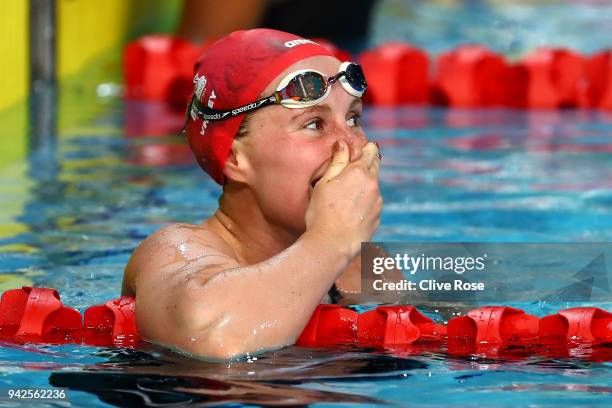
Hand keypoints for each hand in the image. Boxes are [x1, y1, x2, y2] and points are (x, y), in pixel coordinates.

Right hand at [305, 141, 382, 258]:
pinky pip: (373, 205)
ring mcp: (377, 203)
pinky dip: (365, 204)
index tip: (362, 148)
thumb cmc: (322, 213)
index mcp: (359, 173)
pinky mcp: (377, 219)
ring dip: (365, 186)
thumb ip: (337, 162)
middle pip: (375, 166)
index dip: (365, 148)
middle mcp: (373, 185)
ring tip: (347, 197)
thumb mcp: (324, 184)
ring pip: (374, 187)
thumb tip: (343, 144)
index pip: (370, 152)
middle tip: (354, 168)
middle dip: (367, 164)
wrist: (332, 244)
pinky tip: (351, 212)